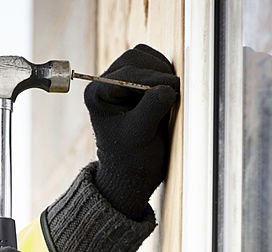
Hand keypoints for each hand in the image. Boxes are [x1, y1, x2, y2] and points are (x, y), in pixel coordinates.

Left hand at [85, 44, 179, 218]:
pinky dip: (166, 76)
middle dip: (158, 73)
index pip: (128, 71)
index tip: (173, 90)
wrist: (133, 174)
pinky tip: (169, 96)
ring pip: (147, 59)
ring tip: (170, 98)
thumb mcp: (140, 135)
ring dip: (163, 73)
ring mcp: (122, 82)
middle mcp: (107, 84)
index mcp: (98, 93)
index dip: (153, 78)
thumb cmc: (131, 160)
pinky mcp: (138, 85)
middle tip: (173, 94)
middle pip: (136, 58)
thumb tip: (168, 88)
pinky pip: (156, 67)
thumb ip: (151, 109)